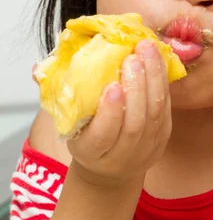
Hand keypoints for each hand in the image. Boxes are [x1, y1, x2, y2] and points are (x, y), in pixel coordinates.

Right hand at [65, 39, 171, 185]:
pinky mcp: (162, 137)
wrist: (110, 168)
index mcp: (92, 153)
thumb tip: (38, 68)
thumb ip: (57, 97)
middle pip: (134, 124)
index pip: (104, 135)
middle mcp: (122, 156)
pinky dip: (163, 83)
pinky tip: (157, 61)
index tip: (113, 86)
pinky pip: (166, 109)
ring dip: (153, 80)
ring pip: (154, 115)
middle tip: (132, 58)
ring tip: (146, 51)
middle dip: (136, 88)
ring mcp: (146, 148)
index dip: (110, 112)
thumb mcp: (68, 124)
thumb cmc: (86, 138)